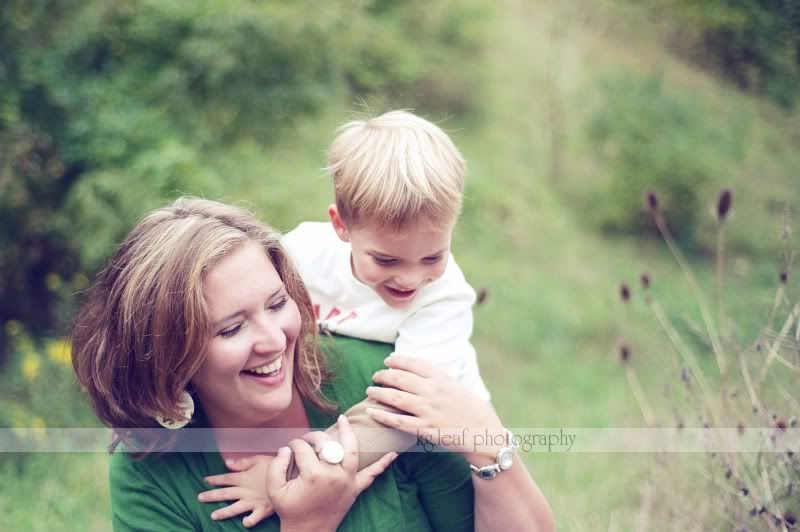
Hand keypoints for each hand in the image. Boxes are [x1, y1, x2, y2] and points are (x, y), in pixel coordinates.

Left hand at [199, 455, 273, 527]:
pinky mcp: (263, 509)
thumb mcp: (258, 459)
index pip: (225, 479)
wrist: (291, 475)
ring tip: (213, 516)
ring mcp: (253, 501)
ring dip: (223, 512)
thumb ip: (242, 463)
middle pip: (225, 494)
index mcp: (244, 477)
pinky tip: (243, 523)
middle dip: (211, 496)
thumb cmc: (275, 465)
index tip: (205, 480)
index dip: (214, 479)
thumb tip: (227, 463)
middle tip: (199, 498)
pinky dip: (249, 521)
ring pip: (234, 508)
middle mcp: (245, 491)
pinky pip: (254, 518)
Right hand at [267, 415, 397, 530]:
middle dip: (314, 437)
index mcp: (313, 475)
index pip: (303, 448)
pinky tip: (394, 452)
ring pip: (351, 451)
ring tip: (344, 420)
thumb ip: (276, 465)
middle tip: (306, 440)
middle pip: (326, 444)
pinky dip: (383, 464)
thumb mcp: (274, 490)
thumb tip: (286, 447)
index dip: (294, 444)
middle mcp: (333, 475)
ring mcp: (347, 481)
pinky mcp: (355, 489)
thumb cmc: (290, 510)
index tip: (289, 448)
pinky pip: (371, 475)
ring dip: (349, 433)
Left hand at [365, 354, 504, 459]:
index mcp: (442, 378)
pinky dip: (383, 415)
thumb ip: (438, 379)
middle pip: (400, 378)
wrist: (484, 434)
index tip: (387, 360)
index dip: (397, 360)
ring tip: (370, 391)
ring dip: (379, 392)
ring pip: (395, 397)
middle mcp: (433, 391)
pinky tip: (372, 412)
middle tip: (376, 376)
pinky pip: (398, 421)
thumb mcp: (456, 387)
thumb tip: (419, 372)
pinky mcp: (425, 429)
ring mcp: (428, 410)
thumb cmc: (472, 410)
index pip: (414, 363)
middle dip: (384, 375)